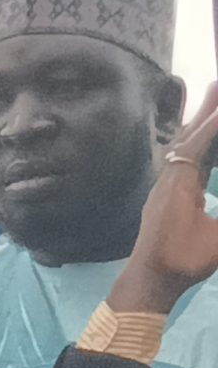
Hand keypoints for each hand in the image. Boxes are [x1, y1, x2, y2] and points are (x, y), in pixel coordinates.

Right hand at [111, 84, 217, 312]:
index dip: (212, 132)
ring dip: (207, 115)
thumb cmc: (183, 264)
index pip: (204, 153)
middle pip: (194, 139)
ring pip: (192, 140)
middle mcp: (174, 180)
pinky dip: (206, 132)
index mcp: (186, 189)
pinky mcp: (170, 185)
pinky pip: (192, 151)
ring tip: (216, 90)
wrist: (157, 281)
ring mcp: (169, 181)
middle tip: (216, 86)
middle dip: (207, 113)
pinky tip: (217, 116)